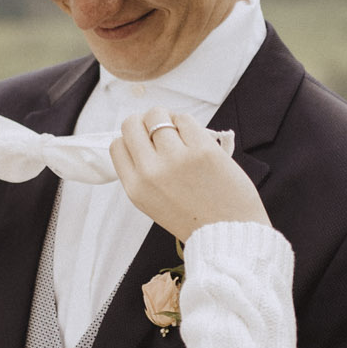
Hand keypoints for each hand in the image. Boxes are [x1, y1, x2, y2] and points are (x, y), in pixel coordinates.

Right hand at [110, 108, 269, 241]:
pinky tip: (196, 138)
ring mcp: (176, 158)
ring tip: (181, 135)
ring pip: (157, 115)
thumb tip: (143, 140)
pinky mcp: (201, 149)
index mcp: (136, 188)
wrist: (229, 232)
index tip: (144, 139)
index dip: (132, 138)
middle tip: (160, 130)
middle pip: (131, 124)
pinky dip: (188, 123)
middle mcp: (150, 172)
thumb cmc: (197, 219)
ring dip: (168, 119)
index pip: (117, 145)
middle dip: (144, 122)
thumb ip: (143, 174)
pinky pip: (185, 119)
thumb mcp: (154, 202)